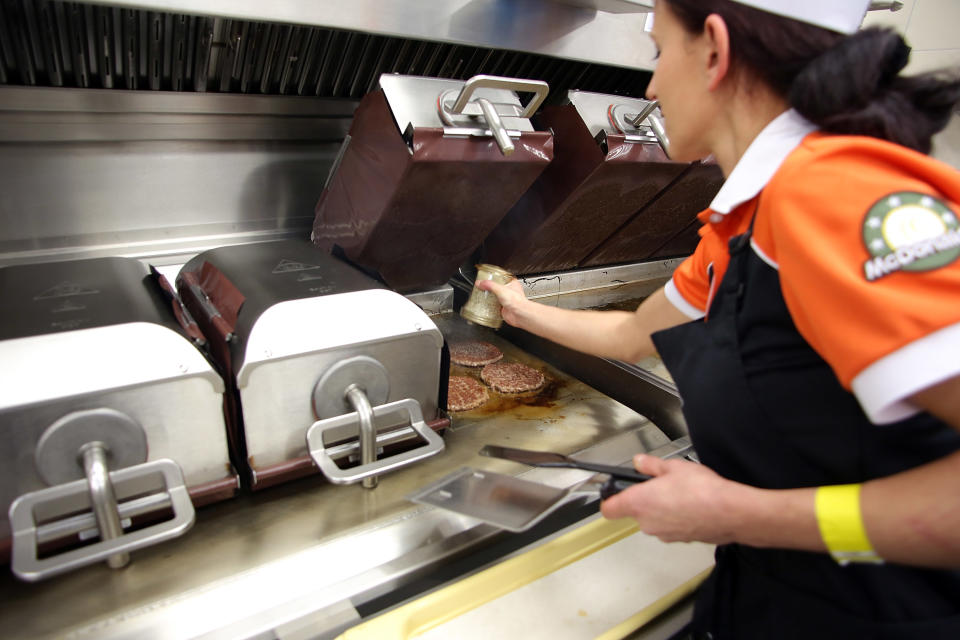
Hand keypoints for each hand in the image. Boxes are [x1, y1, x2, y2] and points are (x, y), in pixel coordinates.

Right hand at [476, 278, 528, 326]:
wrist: (519, 314)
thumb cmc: (517, 301)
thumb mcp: (500, 289)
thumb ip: (489, 285)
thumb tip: (480, 283)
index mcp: (511, 283)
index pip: (501, 277)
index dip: (494, 277)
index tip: (486, 277)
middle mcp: (509, 291)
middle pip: (497, 287)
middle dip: (490, 288)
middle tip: (482, 286)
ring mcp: (506, 300)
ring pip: (495, 296)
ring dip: (489, 297)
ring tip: (482, 294)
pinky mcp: (503, 308)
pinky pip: (494, 306)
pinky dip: (489, 305)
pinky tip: (485, 304)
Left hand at [600, 454, 745, 544]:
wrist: (730, 512)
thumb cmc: (701, 491)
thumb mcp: (673, 467)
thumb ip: (651, 465)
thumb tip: (640, 462)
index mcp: (639, 503)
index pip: (609, 509)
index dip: (610, 500)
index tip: (614, 493)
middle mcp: (647, 523)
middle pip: (635, 512)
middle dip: (645, 499)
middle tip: (660, 484)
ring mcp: (663, 534)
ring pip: (654, 520)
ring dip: (662, 509)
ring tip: (680, 494)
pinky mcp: (680, 540)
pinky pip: (671, 527)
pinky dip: (677, 518)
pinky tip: (691, 506)